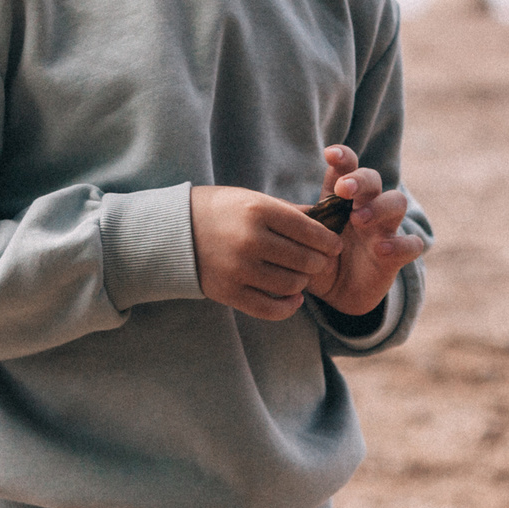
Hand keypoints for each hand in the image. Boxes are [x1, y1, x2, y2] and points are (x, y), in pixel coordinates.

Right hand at [189, 185, 338, 320]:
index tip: (335, 245)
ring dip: (303, 282)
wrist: (174, 231)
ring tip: (301, 275)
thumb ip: (288, 212)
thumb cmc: (219, 210)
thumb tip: (325, 220)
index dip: (328, 240)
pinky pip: (270, 309)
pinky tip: (294, 298)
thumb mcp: (251, 199)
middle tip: (320, 261)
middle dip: (319, 262)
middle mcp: (250, 239)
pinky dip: (288, 307)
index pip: (309, 230)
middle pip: (304, 259)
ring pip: (291, 284)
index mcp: (258, 210)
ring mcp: (239, 268)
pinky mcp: (229, 292)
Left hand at [308, 145, 427, 318]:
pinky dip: (399, 243)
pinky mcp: (396, 255)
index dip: (342, 157)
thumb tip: (270, 205)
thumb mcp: (302, 241)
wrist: (337, 294)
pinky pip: (411, 243)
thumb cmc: (319, 258)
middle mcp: (366, 207)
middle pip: (373, 178)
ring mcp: (384, 229)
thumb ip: (293, 223)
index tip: (330, 154)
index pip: (347, 168)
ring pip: (397, 202)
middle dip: (360, 179)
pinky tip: (380, 249)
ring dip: (379, 206)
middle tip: (344, 189)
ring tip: (358, 219)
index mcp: (342, 199)